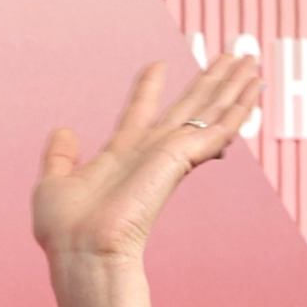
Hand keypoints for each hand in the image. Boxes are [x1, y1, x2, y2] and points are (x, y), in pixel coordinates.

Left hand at [32, 54, 259, 273]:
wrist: (84, 249)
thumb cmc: (67, 231)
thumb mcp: (53, 184)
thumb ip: (59, 156)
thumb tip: (64, 131)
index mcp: (120, 154)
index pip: (140, 112)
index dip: (148, 87)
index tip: (157, 64)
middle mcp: (150, 153)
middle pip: (188, 108)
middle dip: (210, 82)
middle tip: (230, 57)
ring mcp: (169, 155)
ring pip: (210, 113)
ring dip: (232, 87)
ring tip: (250, 61)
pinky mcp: (182, 159)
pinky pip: (218, 129)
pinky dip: (238, 111)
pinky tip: (253, 93)